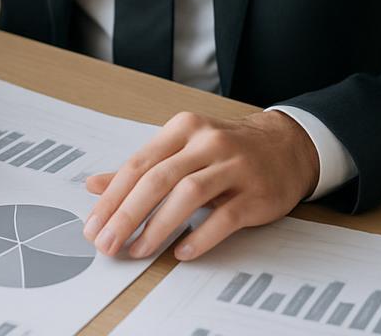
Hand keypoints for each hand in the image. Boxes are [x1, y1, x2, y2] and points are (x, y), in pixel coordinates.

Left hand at [82, 109, 318, 260]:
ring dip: (158, 226)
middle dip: (127, 214)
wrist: (285, 146)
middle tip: (107, 243)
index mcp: (183, 128)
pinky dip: (200, 236)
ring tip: (138, 250)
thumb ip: (141, 168)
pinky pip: (224, 217)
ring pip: (188, 195)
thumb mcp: (182, 149)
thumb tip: (94, 185)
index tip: (94, 224)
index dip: (113, 196)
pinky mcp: (256, 193)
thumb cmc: (226, 149)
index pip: (139, 163)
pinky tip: (181, 251)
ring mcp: (233, 166)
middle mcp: (207, 142)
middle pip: (159, 178)